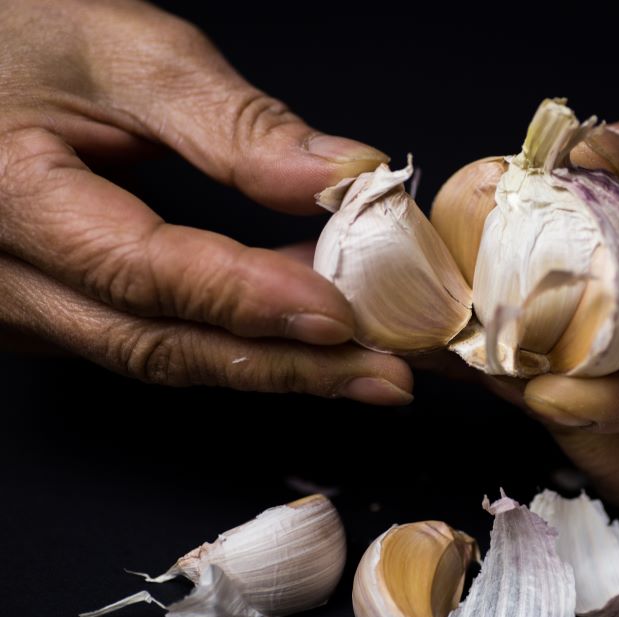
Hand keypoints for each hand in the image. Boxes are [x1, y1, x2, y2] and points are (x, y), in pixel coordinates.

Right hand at [0, 0, 411, 403]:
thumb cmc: (22, 40)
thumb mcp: (125, 54)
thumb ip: (233, 123)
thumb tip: (341, 178)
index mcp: (8, 199)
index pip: (142, 271)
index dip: (249, 298)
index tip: (341, 314)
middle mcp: (6, 280)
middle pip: (160, 345)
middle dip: (284, 366)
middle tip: (383, 376)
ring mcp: (24, 308)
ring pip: (161, 356)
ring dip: (272, 364)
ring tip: (366, 365)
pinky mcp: (53, 314)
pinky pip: (152, 341)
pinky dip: (238, 341)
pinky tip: (306, 329)